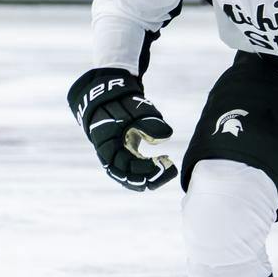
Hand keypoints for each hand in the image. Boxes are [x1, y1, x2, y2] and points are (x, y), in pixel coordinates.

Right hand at [69, 67, 176, 190]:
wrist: (107, 98)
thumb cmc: (120, 103)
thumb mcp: (134, 108)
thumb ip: (149, 122)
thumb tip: (167, 136)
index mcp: (108, 143)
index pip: (124, 165)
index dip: (144, 167)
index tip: (164, 160)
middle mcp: (108, 154)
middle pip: (126, 177)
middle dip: (149, 177)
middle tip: (170, 169)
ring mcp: (114, 156)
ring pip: (127, 177)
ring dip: (148, 178)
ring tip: (167, 172)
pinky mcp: (122, 155)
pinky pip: (131, 172)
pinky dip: (145, 173)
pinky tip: (160, 169)